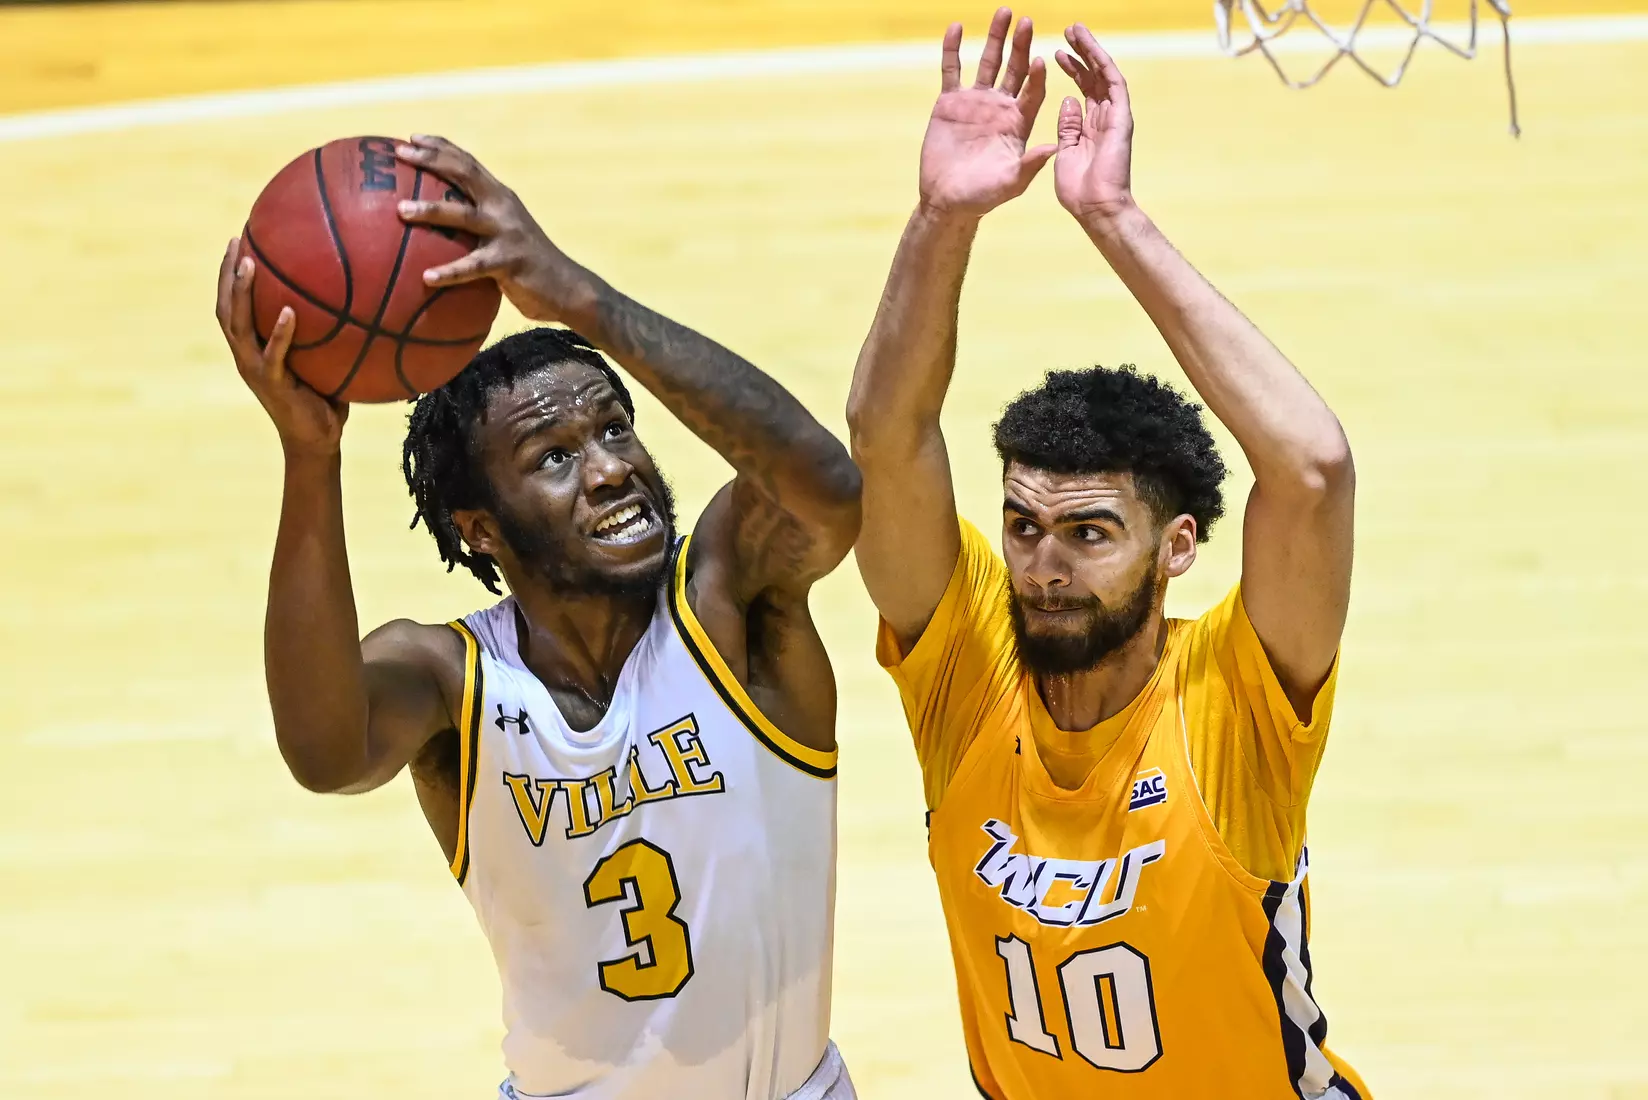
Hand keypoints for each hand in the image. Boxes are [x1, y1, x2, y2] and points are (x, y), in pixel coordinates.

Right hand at [216, 238, 346, 455]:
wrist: (317, 440)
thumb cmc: (323, 397)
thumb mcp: (323, 358)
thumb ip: (326, 330)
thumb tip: (357, 296)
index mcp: (252, 347)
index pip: (232, 305)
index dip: (229, 275)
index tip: (237, 240)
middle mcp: (246, 355)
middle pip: (225, 307)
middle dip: (227, 274)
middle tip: (235, 241)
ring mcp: (255, 369)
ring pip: (238, 326)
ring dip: (241, 293)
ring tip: (249, 264)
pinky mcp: (272, 384)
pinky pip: (273, 355)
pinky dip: (279, 333)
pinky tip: (289, 312)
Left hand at [393, 135, 594, 323]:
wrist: (567, 289)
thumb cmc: (528, 267)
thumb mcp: (504, 238)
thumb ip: (476, 229)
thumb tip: (436, 234)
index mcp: (501, 198)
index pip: (469, 163)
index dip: (441, 147)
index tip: (411, 137)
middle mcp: (504, 208)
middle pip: (465, 174)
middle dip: (431, 160)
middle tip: (400, 154)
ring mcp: (508, 233)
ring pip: (463, 216)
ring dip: (431, 210)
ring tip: (401, 210)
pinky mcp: (510, 262)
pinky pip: (472, 266)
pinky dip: (449, 272)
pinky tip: (426, 277)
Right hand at [919, 8, 1056, 217]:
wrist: (948, 200)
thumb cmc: (982, 196)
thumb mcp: (1011, 183)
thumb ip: (1030, 165)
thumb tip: (1055, 148)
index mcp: (1019, 122)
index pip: (1033, 92)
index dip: (1037, 76)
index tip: (1041, 59)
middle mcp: (1000, 107)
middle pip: (1014, 69)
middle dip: (1020, 45)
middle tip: (1026, 21)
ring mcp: (975, 102)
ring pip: (988, 62)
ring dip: (995, 38)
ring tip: (1003, 12)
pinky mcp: (950, 102)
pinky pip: (952, 70)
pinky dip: (953, 50)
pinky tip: (956, 28)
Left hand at [1053, 25, 1135, 224]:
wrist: (1096, 208)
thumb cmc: (1078, 191)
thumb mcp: (1064, 152)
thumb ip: (1068, 127)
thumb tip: (1069, 101)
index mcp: (1089, 127)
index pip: (1083, 90)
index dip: (1072, 71)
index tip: (1058, 55)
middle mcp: (1103, 118)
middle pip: (1094, 77)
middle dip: (1081, 53)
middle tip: (1068, 32)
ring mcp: (1114, 116)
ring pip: (1103, 74)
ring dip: (1090, 51)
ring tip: (1076, 30)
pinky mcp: (1121, 117)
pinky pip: (1113, 83)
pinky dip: (1101, 63)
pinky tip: (1089, 47)